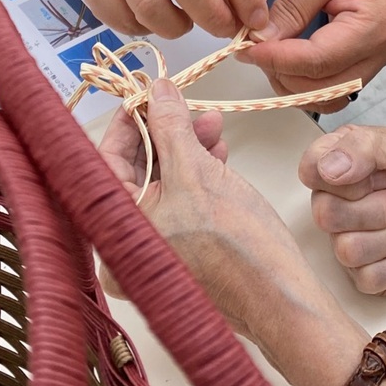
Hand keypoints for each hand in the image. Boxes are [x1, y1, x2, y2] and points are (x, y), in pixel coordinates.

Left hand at [98, 78, 319, 342]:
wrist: (278, 296)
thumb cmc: (234, 245)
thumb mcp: (197, 170)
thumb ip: (170, 125)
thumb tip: (158, 89)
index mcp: (114, 229)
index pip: (106, 159)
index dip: (130, 121)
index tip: (148, 92)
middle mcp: (126, 243)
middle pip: (135, 169)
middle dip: (164, 132)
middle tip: (183, 104)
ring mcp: (155, 249)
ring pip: (160, 182)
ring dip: (185, 148)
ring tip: (212, 125)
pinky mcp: (181, 251)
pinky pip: (178, 201)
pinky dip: (195, 173)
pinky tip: (217, 152)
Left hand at [243, 0, 385, 105]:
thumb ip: (290, 9)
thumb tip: (262, 40)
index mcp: (373, 27)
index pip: (318, 61)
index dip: (278, 59)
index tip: (247, 48)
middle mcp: (380, 51)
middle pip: (324, 87)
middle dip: (283, 74)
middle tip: (252, 49)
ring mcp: (375, 58)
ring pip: (328, 94)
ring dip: (293, 82)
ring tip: (268, 54)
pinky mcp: (365, 57)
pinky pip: (333, 82)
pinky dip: (306, 78)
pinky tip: (286, 57)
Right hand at [299, 122, 385, 293]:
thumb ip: (363, 149)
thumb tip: (326, 168)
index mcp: (342, 162)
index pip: (310, 170)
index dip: (343, 177)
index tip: (377, 173)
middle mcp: (340, 201)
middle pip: (326, 215)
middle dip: (376, 208)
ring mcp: (350, 239)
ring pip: (347, 250)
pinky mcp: (368, 274)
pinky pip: (367, 278)